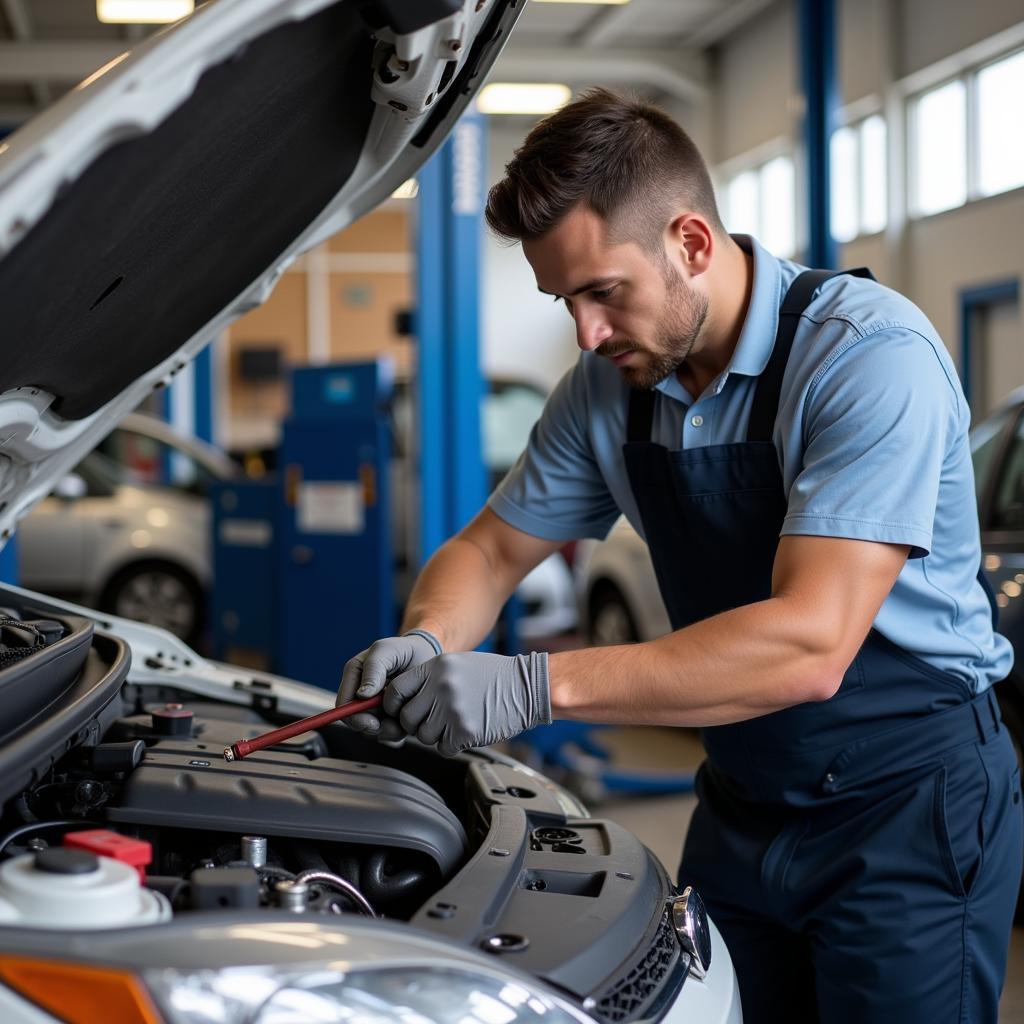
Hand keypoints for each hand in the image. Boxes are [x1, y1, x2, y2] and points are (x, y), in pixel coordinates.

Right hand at [337, 630, 440, 740]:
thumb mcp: (386, 651)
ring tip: (402, 720)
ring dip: (386, 730)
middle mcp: (360, 696)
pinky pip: (388, 733)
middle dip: (371, 727)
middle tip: (389, 725)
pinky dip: (398, 731)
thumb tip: (361, 694)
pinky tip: (409, 719)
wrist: (425, 656)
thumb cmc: (402, 650)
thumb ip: (373, 669)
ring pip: (372, 730)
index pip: (343, 704)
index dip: (352, 716)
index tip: (370, 721)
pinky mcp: (389, 718)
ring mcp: (374, 708)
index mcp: (353, 678)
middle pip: (355, 722)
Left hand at [383, 651, 550, 755]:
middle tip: (434, 720)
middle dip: (417, 724)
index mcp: (435, 667)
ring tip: (455, 722)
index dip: (394, 705)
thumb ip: (428, 679)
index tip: (400, 711)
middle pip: (407, 718)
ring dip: (436, 735)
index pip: (395, 691)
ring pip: (423, 736)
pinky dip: (452, 744)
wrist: (525, 686)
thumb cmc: (492, 676)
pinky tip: (466, 730)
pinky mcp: (465, 730)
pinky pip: (443, 748)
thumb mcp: (456, 664)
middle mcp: (440, 687)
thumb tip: (401, 701)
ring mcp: (452, 709)